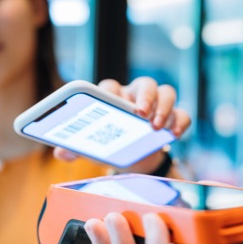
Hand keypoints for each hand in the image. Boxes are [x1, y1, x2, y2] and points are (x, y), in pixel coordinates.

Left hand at [54, 77, 190, 172]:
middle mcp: (137, 96)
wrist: (135, 160)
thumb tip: (60, 153)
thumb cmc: (112, 144)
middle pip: (145, 83)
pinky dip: (180, 121)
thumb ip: (76, 148)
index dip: (112, 91)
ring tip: (156, 126)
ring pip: (166, 92)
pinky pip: (182, 113)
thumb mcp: (94, 147)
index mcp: (114, 98)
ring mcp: (158, 106)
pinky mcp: (173, 119)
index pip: (112, 86)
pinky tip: (174, 134)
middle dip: (144, 96)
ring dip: (163, 107)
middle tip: (140, 112)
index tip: (111, 99)